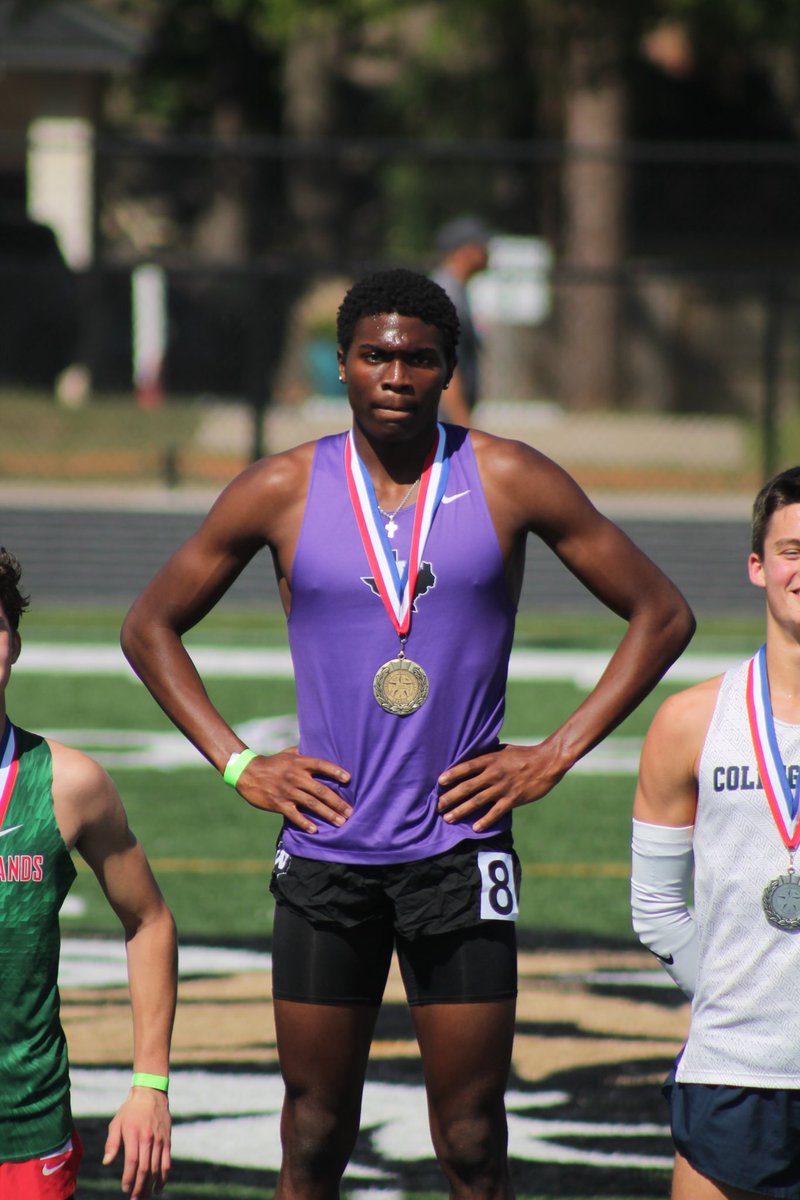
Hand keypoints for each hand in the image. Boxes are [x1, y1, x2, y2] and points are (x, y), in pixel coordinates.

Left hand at [103, 1088, 170, 1198]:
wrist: (151, 1094)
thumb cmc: (130, 1110)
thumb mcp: (116, 1123)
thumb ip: (111, 1143)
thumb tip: (106, 1162)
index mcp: (133, 1134)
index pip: (132, 1161)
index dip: (129, 1178)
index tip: (124, 1189)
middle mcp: (148, 1138)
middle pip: (145, 1168)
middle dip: (139, 1187)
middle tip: (134, 1199)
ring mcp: (159, 1140)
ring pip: (156, 1168)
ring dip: (150, 1186)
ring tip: (144, 1197)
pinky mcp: (167, 1141)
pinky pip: (167, 1162)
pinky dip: (163, 1177)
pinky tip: (158, 1187)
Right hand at [234, 747, 350, 832]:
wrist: (247, 773)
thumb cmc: (272, 762)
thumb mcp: (288, 753)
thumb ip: (304, 753)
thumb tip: (321, 747)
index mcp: (299, 763)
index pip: (321, 765)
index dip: (335, 771)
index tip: (348, 779)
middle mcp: (295, 777)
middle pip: (321, 790)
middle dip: (337, 802)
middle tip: (350, 812)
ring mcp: (287, 791)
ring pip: (312, 804)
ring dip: (328, 814)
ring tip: (341, 822)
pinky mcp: (279, 804)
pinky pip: (295, 815)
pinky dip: (305, 823)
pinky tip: (315, 830)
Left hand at [437, 743, 565, 831]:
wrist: (547, 762)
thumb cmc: (524, 754)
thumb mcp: (503, 750)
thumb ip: (488, 756)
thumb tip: (472, 759)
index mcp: (491, 759)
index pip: (466, 767)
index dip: (452, 774)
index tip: (439, 782)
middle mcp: (494, 773)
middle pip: (467, 787)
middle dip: (450, 797)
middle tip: (438, 806)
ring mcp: (503, 787)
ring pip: (477, 801)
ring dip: (461, 810)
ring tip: (448, 818)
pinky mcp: (513, 798)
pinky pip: (496, 812)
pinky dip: (485, 820)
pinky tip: (475, 827)